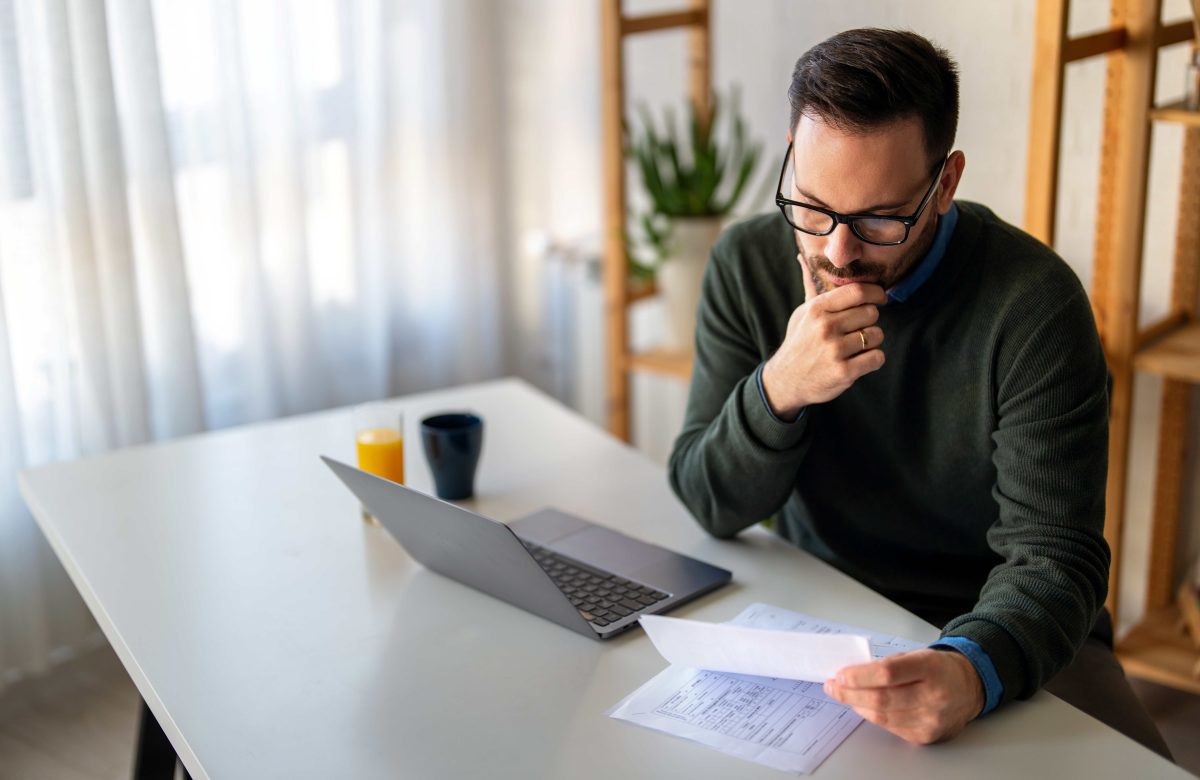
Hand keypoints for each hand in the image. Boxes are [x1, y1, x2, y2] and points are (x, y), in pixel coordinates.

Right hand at [761, 282, 886, 416]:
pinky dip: (873, 360)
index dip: (876, 293)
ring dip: (871, 341)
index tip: (879, 298)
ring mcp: (835, 351)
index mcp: (817, 309)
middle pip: (871, 313)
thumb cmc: (798, 343)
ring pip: (876, 335)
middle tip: (858, 328)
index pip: (857, 291)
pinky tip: (859, 361)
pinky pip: (877, 358)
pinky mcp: (844, 372)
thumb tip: (802, 257)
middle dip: (869, 320)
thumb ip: (811, 287)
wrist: (785, 381)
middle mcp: (826, 327)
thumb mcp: (801, 314)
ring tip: (855, 346)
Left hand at [823, 648, 983, 744]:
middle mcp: (934, 695)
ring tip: (845, 696)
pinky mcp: (927, 735)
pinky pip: (891, 728)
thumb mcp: (915, 655)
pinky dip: (873, 716)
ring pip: (883, 717)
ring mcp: (931, 719)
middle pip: (882, 699)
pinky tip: (865, 707)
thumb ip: (886, 664)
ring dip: (857, 706)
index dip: (859, 676)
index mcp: (930, 668)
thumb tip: (851, 675)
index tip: (840, 675)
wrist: (968, 688)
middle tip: (833, 687)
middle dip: (850, 694)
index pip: (888, 673)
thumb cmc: (938, 668)